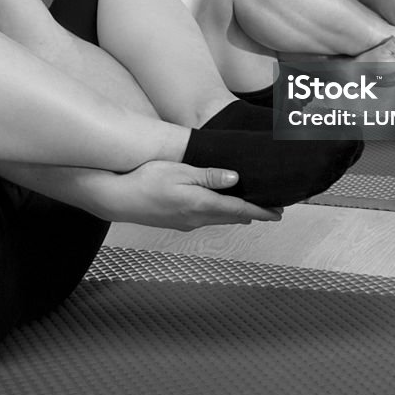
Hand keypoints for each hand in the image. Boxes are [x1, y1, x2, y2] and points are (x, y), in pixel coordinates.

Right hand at [100, 161, 282, 230]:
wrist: (116, 198)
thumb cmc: (145, 180)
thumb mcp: (179, 171)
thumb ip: (208, 176)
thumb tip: (235, 178)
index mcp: (200, 204)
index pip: (239, 209)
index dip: (261, 211)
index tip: (278, 212)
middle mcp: (196, 218)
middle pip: (232, 217)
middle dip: (253, 213)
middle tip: (271, 209)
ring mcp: (186, 223)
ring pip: (219, 219)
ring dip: (236, 214)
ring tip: (250, 208)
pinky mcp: (176, 222)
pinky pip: (206, 219)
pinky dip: (219, 214)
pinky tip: (218, 207)